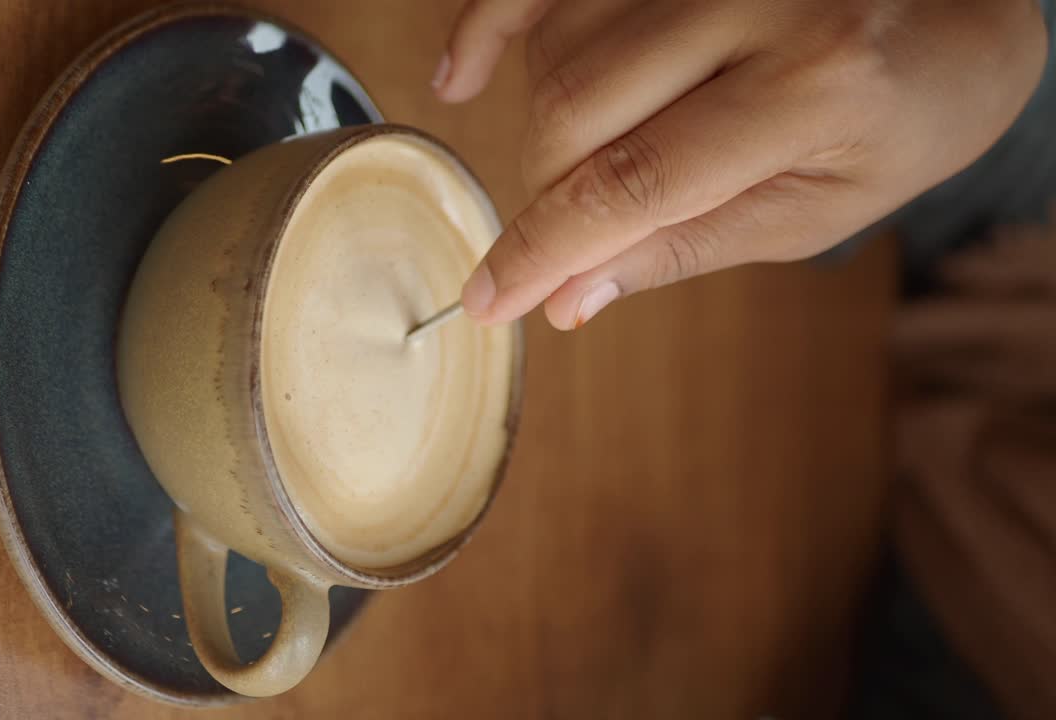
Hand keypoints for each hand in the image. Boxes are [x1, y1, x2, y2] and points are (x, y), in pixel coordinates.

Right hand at [433, 0, 1047, 328]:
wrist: (958, 7)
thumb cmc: (902, 116)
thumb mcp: (816, 210)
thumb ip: (686, 246)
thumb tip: (570, 299)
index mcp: (814, 84)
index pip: (634, 182)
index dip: (546, 250)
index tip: (490, 301)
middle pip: (575, 113)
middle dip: (550, 196)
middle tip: (573, 229)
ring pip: (558, 55)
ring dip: (551, 125)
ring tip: (606, 148)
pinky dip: (489, 26)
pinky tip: (463, 72)